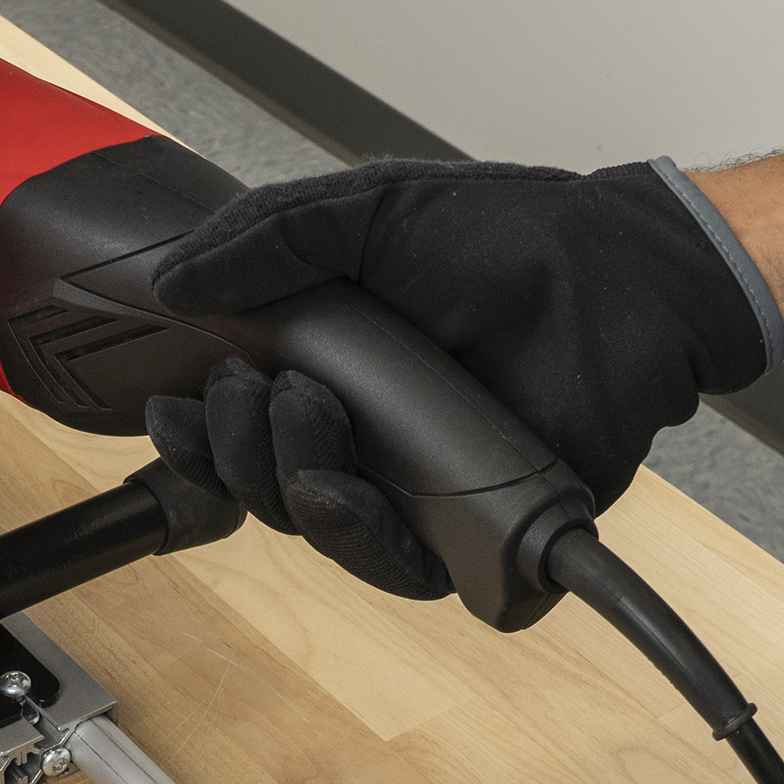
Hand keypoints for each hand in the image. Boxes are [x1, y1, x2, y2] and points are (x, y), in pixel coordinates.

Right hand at [143, 159, 779, 599]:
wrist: (610, 276)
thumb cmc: (506, 238)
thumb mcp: (365, 213)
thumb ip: (267, 236)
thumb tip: (173, 281)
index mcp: (329, 373)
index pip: (234, 432)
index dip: (191, 436)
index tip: (173, 406)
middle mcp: (367, 440)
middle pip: (259, 489)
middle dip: (234, 448)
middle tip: (257, 387)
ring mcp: (418, 491)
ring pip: (316, 533)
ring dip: (288, 482)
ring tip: (311, 413)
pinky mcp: (473, 536)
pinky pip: (399, 571)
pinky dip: (362, 541)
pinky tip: (351, 490)